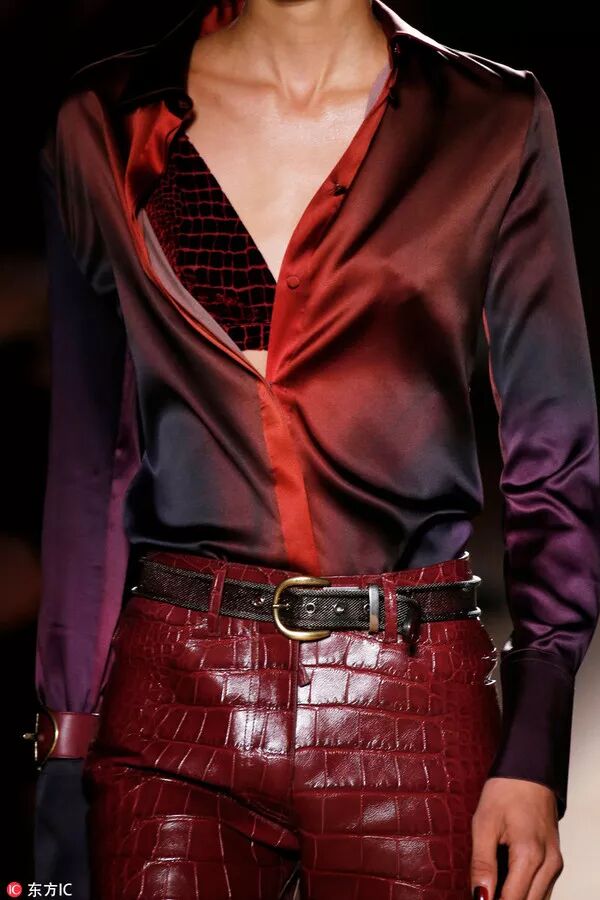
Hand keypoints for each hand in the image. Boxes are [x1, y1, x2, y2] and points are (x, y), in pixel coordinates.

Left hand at [470, 777, 562, 899]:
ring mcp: (555, 863)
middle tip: (483, 892)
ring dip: (516, 897)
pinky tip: (507, 881)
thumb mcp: (484, 824)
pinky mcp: (555, 861)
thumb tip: (479, 896)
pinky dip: (525, 891)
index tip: (478, 898)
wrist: (528, 772)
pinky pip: (542, 889)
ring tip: (493, 884)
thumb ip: (482, 864)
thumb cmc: (505, 792)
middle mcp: (549, 864)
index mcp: (529, 854)